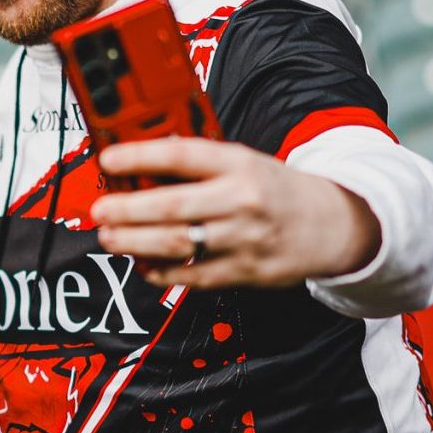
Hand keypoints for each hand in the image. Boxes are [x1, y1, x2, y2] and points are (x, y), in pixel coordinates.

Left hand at [92, 137, 380, 291]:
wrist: (331, 224)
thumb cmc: (276, 190)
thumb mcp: (244, 162)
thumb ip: (199, 165)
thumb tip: (143, 165)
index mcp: (239, 164)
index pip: (182, 155)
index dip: (140, 156)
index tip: (109, 160)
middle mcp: (242, 200)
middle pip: (173, 206)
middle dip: (128, 210)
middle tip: (101, 211)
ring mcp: (244, 239)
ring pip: (179, 243)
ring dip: (136, 243)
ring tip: (111, 238)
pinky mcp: (245, 272)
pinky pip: (194, 276)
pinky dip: (163, 273)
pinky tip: (143, 265)